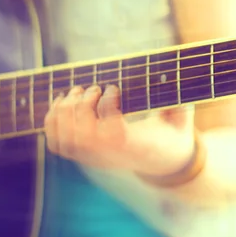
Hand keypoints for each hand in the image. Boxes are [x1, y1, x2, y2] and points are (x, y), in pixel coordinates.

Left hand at [44, 85, 195, 176]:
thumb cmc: (173, 133)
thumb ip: (178, 100)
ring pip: (66, 141)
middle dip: (81, 107)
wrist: (164, 161)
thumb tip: (171, 75)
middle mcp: (114, 155)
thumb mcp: (182, 117)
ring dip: (65, 112)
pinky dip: (52, 122)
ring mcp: (97, 157)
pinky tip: (62, 103)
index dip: (106, 107)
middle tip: (93, 88)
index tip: (114, 87)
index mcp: (138, 146)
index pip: (112, 134)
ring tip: (76, 91)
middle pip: (82, 139)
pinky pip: (58, 144)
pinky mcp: (86, 155)